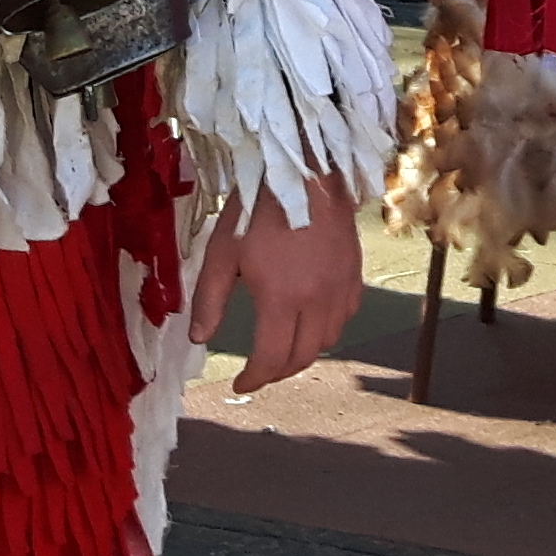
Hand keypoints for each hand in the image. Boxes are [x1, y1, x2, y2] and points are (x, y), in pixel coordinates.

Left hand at [189, 178, 362, 394]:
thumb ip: (210, 299)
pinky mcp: (355, 274)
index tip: (240, 385)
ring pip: (328, 341)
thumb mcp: (223, 250)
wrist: (304, 170)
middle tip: (259, 372)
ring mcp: (341, 288)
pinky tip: (311, 320)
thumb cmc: (258, 207)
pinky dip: (326, 330)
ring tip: (283, 348)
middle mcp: (317, 300)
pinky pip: (344, 317)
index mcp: (281, 297)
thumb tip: (200, 338)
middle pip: (302, 357)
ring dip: (304, 352)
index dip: (254, 379)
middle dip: (278, 372)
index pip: (271, 358)